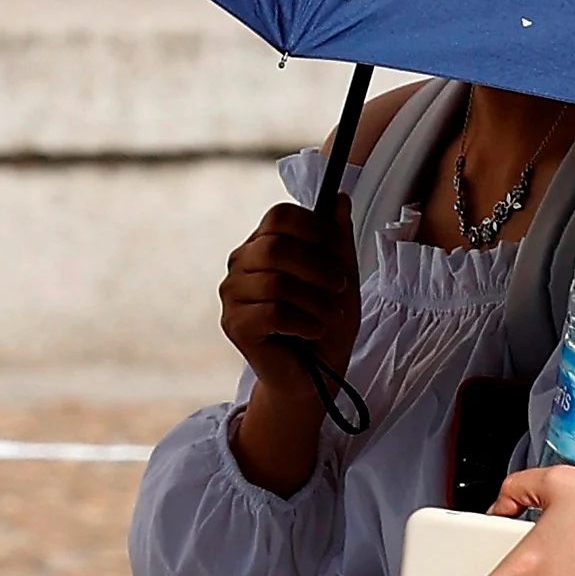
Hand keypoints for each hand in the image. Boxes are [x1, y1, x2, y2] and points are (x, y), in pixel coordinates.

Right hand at [219, 202, 356, 400]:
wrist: (316, 377)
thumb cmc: (325, 325)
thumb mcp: (341, 277)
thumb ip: (338, 240)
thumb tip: (339, 198)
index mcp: (263, 244)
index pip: (280, 215)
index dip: (314, 228)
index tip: (339, 251)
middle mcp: (241, 264)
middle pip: (276, 246)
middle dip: (318, 267)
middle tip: (339, 287)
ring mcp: (233, 294)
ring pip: (276, 282)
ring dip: (316, 301)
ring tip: (329, 317)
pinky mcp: (234, 325)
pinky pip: (272, 313)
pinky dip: (302, 322)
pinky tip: (311, 331)